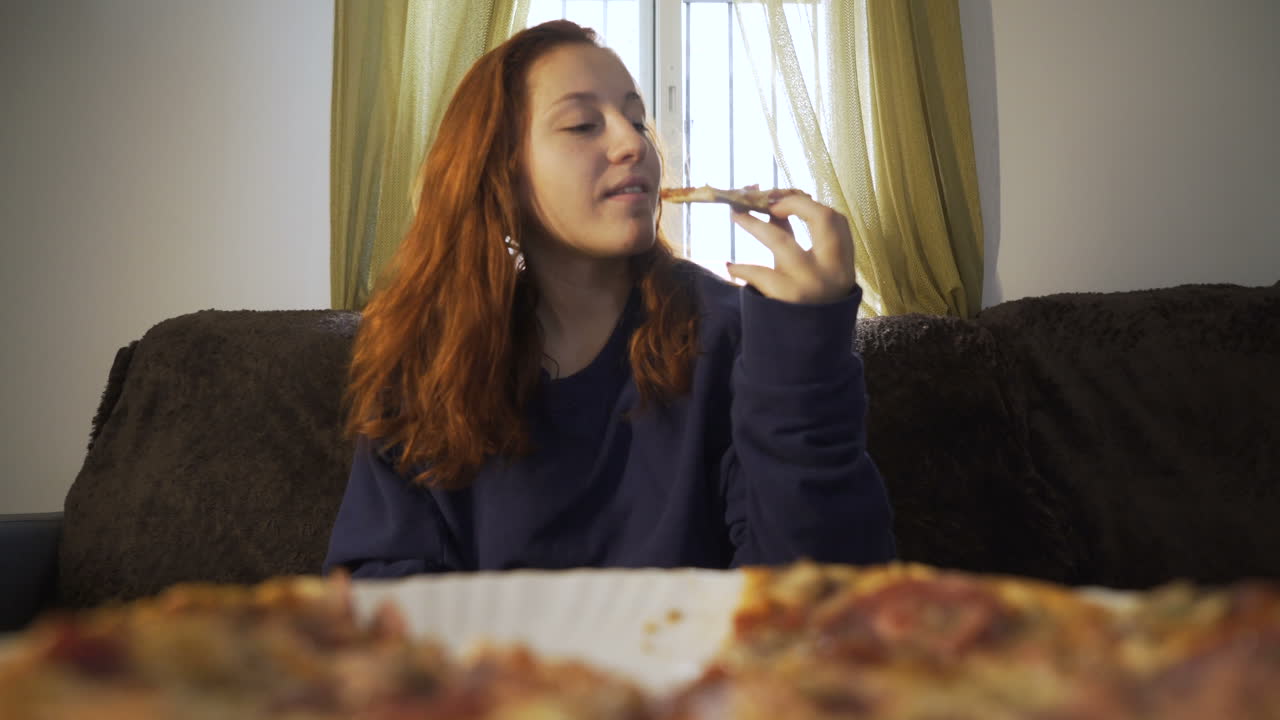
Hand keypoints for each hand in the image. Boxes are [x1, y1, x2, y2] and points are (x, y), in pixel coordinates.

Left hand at [724, 190, 855, 304]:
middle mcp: (833, 270)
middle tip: (765, 202)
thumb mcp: (808, 272)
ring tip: (734, 215)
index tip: (784, 200)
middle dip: (791, 203)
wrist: (808, 355)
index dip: (808, 203)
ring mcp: (811, 283)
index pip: (836, 220)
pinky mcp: (787, 298)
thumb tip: (769, 205)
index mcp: (844, 263)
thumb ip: (793, 239)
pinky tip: (731, 266)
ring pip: (780, 241)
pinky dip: (742, 268)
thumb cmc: (804, 306)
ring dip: (753, 224)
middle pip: (821, 218)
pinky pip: (759, 273)